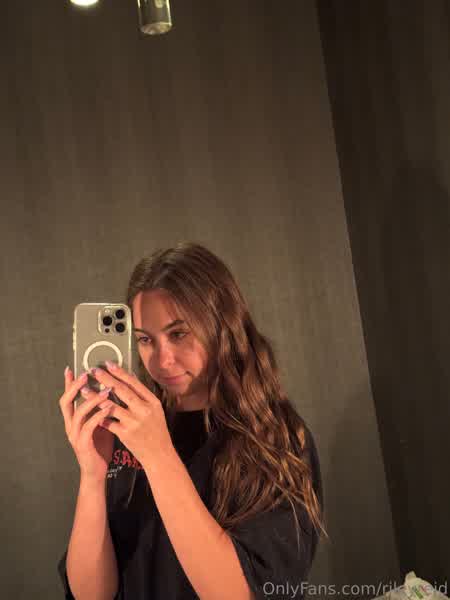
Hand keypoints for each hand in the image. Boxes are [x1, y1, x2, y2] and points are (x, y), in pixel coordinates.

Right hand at [59, 367, 114, 481]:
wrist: (97, 471)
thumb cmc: (100, 446)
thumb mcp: (100, 424)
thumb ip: (100, 410)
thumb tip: (110, 391)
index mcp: (73, 420)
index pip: (68, 398)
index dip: (68, 384)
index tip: (70, 368)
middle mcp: (70, 426)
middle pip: (66, 402)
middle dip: (75, 386)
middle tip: (87, 374)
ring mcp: (74, 435)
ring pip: (79, 412)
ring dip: (93, 399)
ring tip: (106, 389)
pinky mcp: (82, 444)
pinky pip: (89, 426)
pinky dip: (99, 415)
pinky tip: (109, 407)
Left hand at [89, 362, 173, 468]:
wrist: (159, 455)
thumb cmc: (156, 431)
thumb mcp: (156, 411)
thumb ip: (143, 396)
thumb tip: (129, 378)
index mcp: (152, 402)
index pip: (134, 383)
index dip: (120, 372)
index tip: (108, 364)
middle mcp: (144, 409)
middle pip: (122, 390)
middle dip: (106, 379)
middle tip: (94, 370)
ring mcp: (134, 422)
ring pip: (111, 405)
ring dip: (95, 397)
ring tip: (84, 390)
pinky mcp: (126, 434)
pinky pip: (108, 422)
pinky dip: (99, 416)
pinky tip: (90, 411)